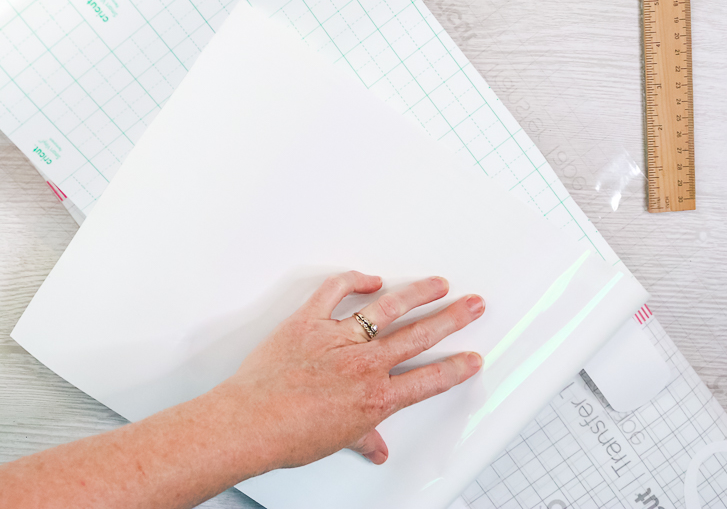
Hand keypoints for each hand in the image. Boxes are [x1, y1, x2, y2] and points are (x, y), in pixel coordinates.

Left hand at [211, 271, 483, 468]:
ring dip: (418, 293)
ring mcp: (339, 338)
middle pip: (420, 336)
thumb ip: (363, 438)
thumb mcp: (338, 441)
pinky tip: (370, 278)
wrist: (253, 422)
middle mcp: (364, 364)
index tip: (471, 358)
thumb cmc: (290, 435)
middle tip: (473, 306)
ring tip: (438, 284)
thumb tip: (374, 448)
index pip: (429, 380)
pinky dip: (353, 280)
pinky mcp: (310, 320)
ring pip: (389, 308)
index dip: (456, 368)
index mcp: (377, 397)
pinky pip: (336, 291)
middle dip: (453, 319)